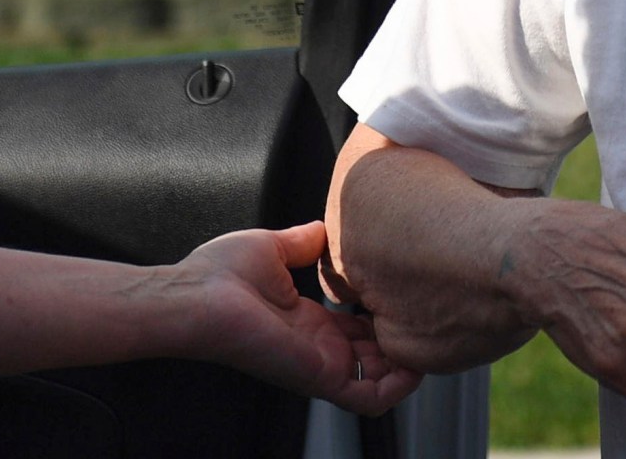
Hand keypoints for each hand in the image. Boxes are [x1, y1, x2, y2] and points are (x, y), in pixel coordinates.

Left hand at [172, 221, 421, 416]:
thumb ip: (302, 242)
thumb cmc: (217, 275)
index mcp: (307, 321)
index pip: (359, 328)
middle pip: (375, 356)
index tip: (407, 294)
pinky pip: (369, 397)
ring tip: (430, 338)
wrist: (195, 298)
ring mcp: (319, 364)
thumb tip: (322, 228)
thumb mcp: (272, 247)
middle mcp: (317, 347)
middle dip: (404, 340)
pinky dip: (397, 387)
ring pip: (380, 380)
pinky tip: (414, 364)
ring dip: (408, 364)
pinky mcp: (319, 375)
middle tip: (429, 317)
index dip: (386, 315)